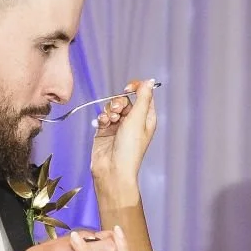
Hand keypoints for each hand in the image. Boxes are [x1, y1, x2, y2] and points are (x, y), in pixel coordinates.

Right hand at [89, 79, 158, 203]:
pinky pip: (102, 117)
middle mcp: (133, 122)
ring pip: (111, 107)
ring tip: (110, 121)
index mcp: (146, 118)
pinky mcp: (104, 131)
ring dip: (109, 111)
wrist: (112, 169)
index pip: (143, 96)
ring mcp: (118, 127)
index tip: (127, 89)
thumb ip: (143, 98)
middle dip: (119, 102)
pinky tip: (102, 125)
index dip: (136, 89)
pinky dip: (101, 118)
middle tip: (118, 111)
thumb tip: (149, 80)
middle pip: (125, 100)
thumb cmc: (129, 148)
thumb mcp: (138, 119)